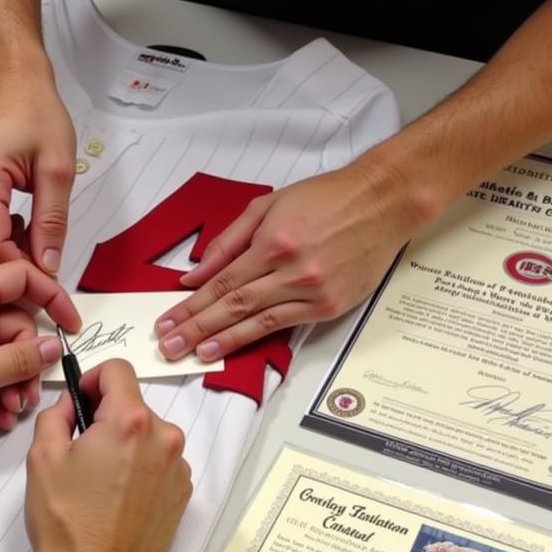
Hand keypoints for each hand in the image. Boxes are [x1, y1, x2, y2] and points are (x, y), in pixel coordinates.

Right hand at [0, 69, 75, 274]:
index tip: (46, 272)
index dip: (18, 266)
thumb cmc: (37, 117)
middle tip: (43, 258)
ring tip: (31, 234)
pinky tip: (11, 223)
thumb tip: (48, 264)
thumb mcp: (58, 167)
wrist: (13, 88)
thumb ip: (53, 219)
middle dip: (7, 265)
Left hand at [0, 262, 81, 460]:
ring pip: (9, 354)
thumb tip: (52, 347)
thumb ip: (18, 358)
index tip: (71, 325)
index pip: (20, 279)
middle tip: (26, 390)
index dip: (51, 297)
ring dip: (16, 383)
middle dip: (29, 360)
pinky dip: (1, 395)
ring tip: (10, 408)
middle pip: (19, 325)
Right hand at [24, 360, 191, 551]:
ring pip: (147, 434)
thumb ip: (55, 414)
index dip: (93, 377)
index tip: (82, 396)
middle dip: (106, 416)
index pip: (118, 370)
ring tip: (98, 478)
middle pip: (133, 404)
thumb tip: (70, 405)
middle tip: (81, 446)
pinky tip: (117, 496)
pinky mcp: (182, 493)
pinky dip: (140, 467)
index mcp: (129, 421)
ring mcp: (177, 468)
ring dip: (125, 442)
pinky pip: (160, 462)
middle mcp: (163, 438)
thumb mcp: (42, 457)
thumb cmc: (68, 525)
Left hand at [154, 162, 419, 360]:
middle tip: (169, 346)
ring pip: (257, 322)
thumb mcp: (267, 206)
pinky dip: (256, 338)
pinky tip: (233, 346)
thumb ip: (228, 242)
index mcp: (274, 243)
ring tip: (193, 354)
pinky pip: (285, 325)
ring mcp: (313, 292)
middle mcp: (293, 271)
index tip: (168, 320)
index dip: (191, 306)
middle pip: (234, 307)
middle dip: (196, 328)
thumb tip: (196, 274)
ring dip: (222, 341)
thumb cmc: (326, 198)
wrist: (382, 202)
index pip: (222, 283)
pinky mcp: (331, 307)